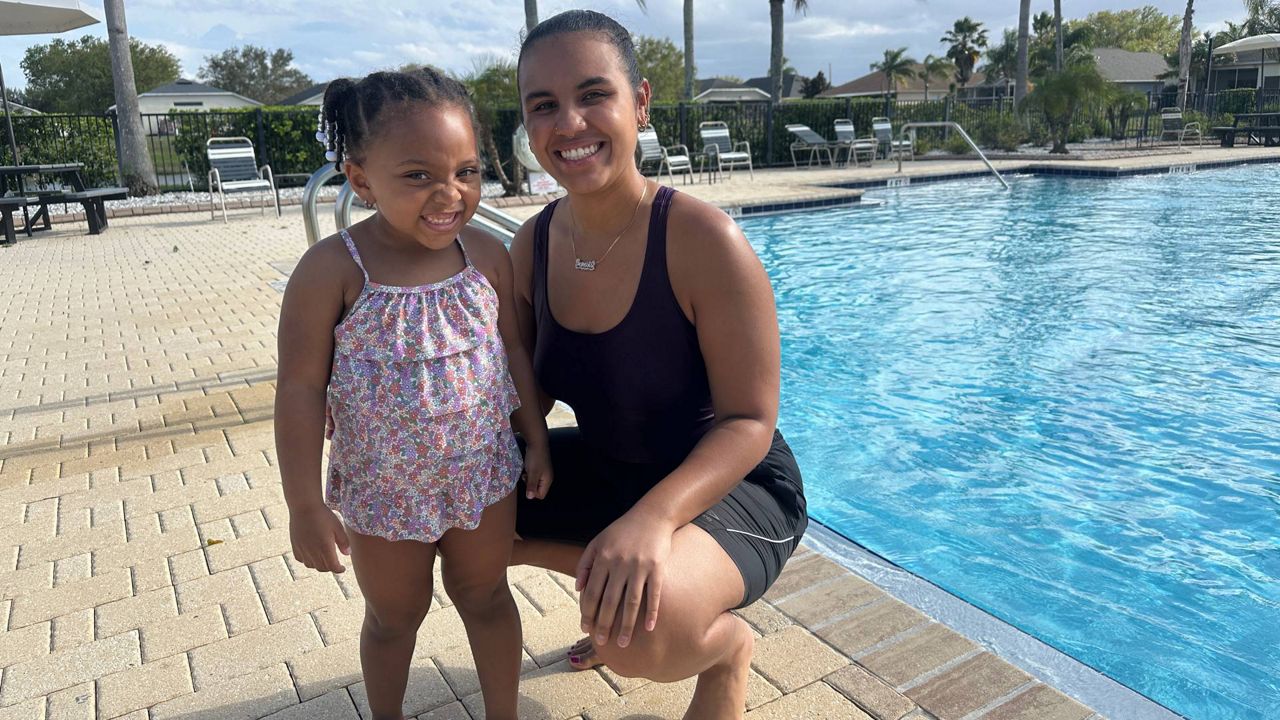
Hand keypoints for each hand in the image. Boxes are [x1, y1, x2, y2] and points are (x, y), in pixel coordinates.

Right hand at [288, 503, 350, 572]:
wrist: (304, 506)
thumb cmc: (323, 515)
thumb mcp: (338, 527)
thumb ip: (343, 542)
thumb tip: (347, 554)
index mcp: (325, 547)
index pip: (333, 566)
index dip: (339, 569)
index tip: (342, 568)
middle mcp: (313, 551)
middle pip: (322, 568)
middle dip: (330, 568)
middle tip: (335, 564)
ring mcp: (302, 549)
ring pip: (311, 565)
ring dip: (319, 565)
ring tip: (324, 559)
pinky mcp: (295, 545)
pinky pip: (301, 559)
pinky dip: (307, 560)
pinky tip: (312, 555)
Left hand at [523, 442, 552, 499]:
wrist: (537, 443)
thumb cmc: (535, 458)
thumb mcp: (532, 473)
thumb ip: (531, 486)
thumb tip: (530, 498)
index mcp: (547, 481)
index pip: (541, 495)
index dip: (532, 492)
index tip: (528, 483)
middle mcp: (547, 478)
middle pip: (538, 489)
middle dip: (530, 485)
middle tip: (526, 476)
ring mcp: (544, 473)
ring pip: (534, 483)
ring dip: (528, 479)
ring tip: (526, 472)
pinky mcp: (540, 468)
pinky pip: (534, 476)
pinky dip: (529, 474)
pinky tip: (527, 468)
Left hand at [575, 507, 673, 648]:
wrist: (652, 515)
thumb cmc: (622, 530)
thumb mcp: (598, 541)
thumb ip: (585, 564)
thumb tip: (578, 590)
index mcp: (603, 558)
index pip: (591, 591)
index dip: (587, 612)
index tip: (585, 628)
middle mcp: (619, 564)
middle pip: (609, 601)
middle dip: (604, 624)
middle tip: (601, 642)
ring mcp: (639, 566)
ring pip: (631, 601)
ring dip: (626, 625)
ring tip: (622, 643)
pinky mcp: (657, 567)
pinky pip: (654, 594)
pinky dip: (652, 612)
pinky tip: (648, 628)